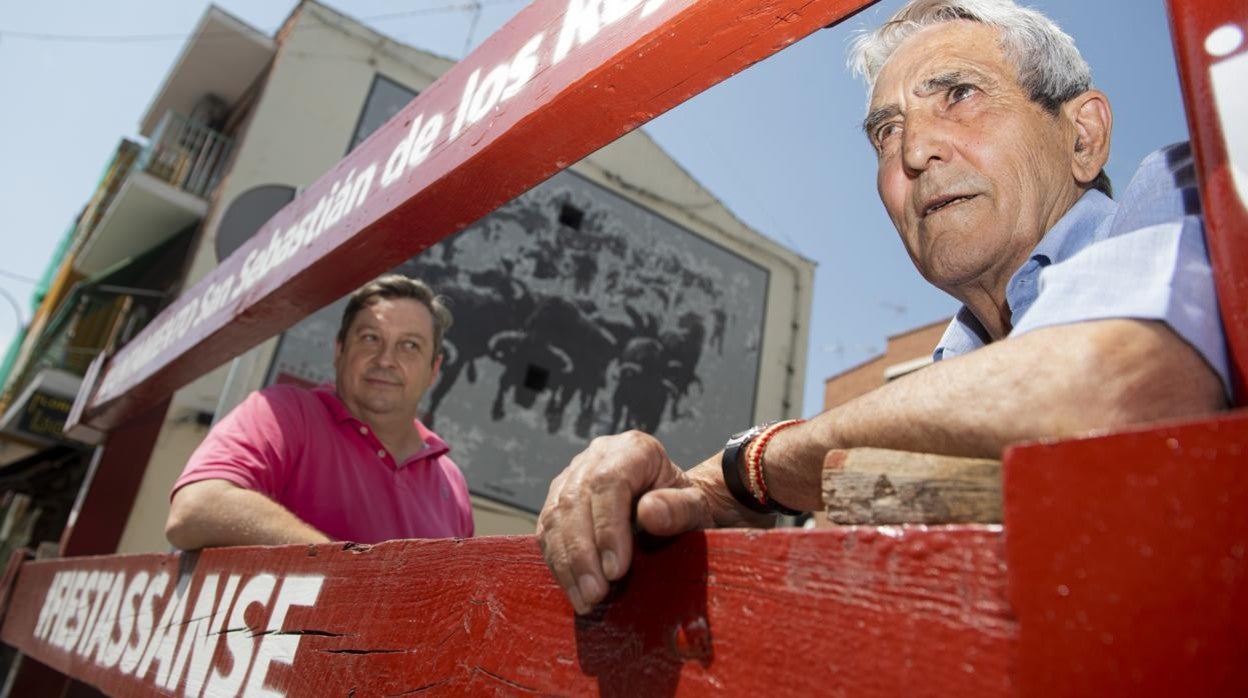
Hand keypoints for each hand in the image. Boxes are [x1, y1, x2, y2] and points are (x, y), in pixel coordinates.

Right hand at [536, 431, 765, 613]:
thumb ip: (680, 509)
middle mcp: (597, 456)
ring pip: (555, 516)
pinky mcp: (558, 498)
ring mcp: (573, 475)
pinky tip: (574, 589)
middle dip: (583, 553)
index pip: (609, 483)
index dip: (607, 528)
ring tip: (586, 600)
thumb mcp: (696, 508)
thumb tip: (649, 513)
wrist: (672, 506)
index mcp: (633, 449)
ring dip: (567, 563)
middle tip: (597, 594)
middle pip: (575, 500)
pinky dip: (558, 563)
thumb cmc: (686, 507)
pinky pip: (548, 530)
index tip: (616, 570)